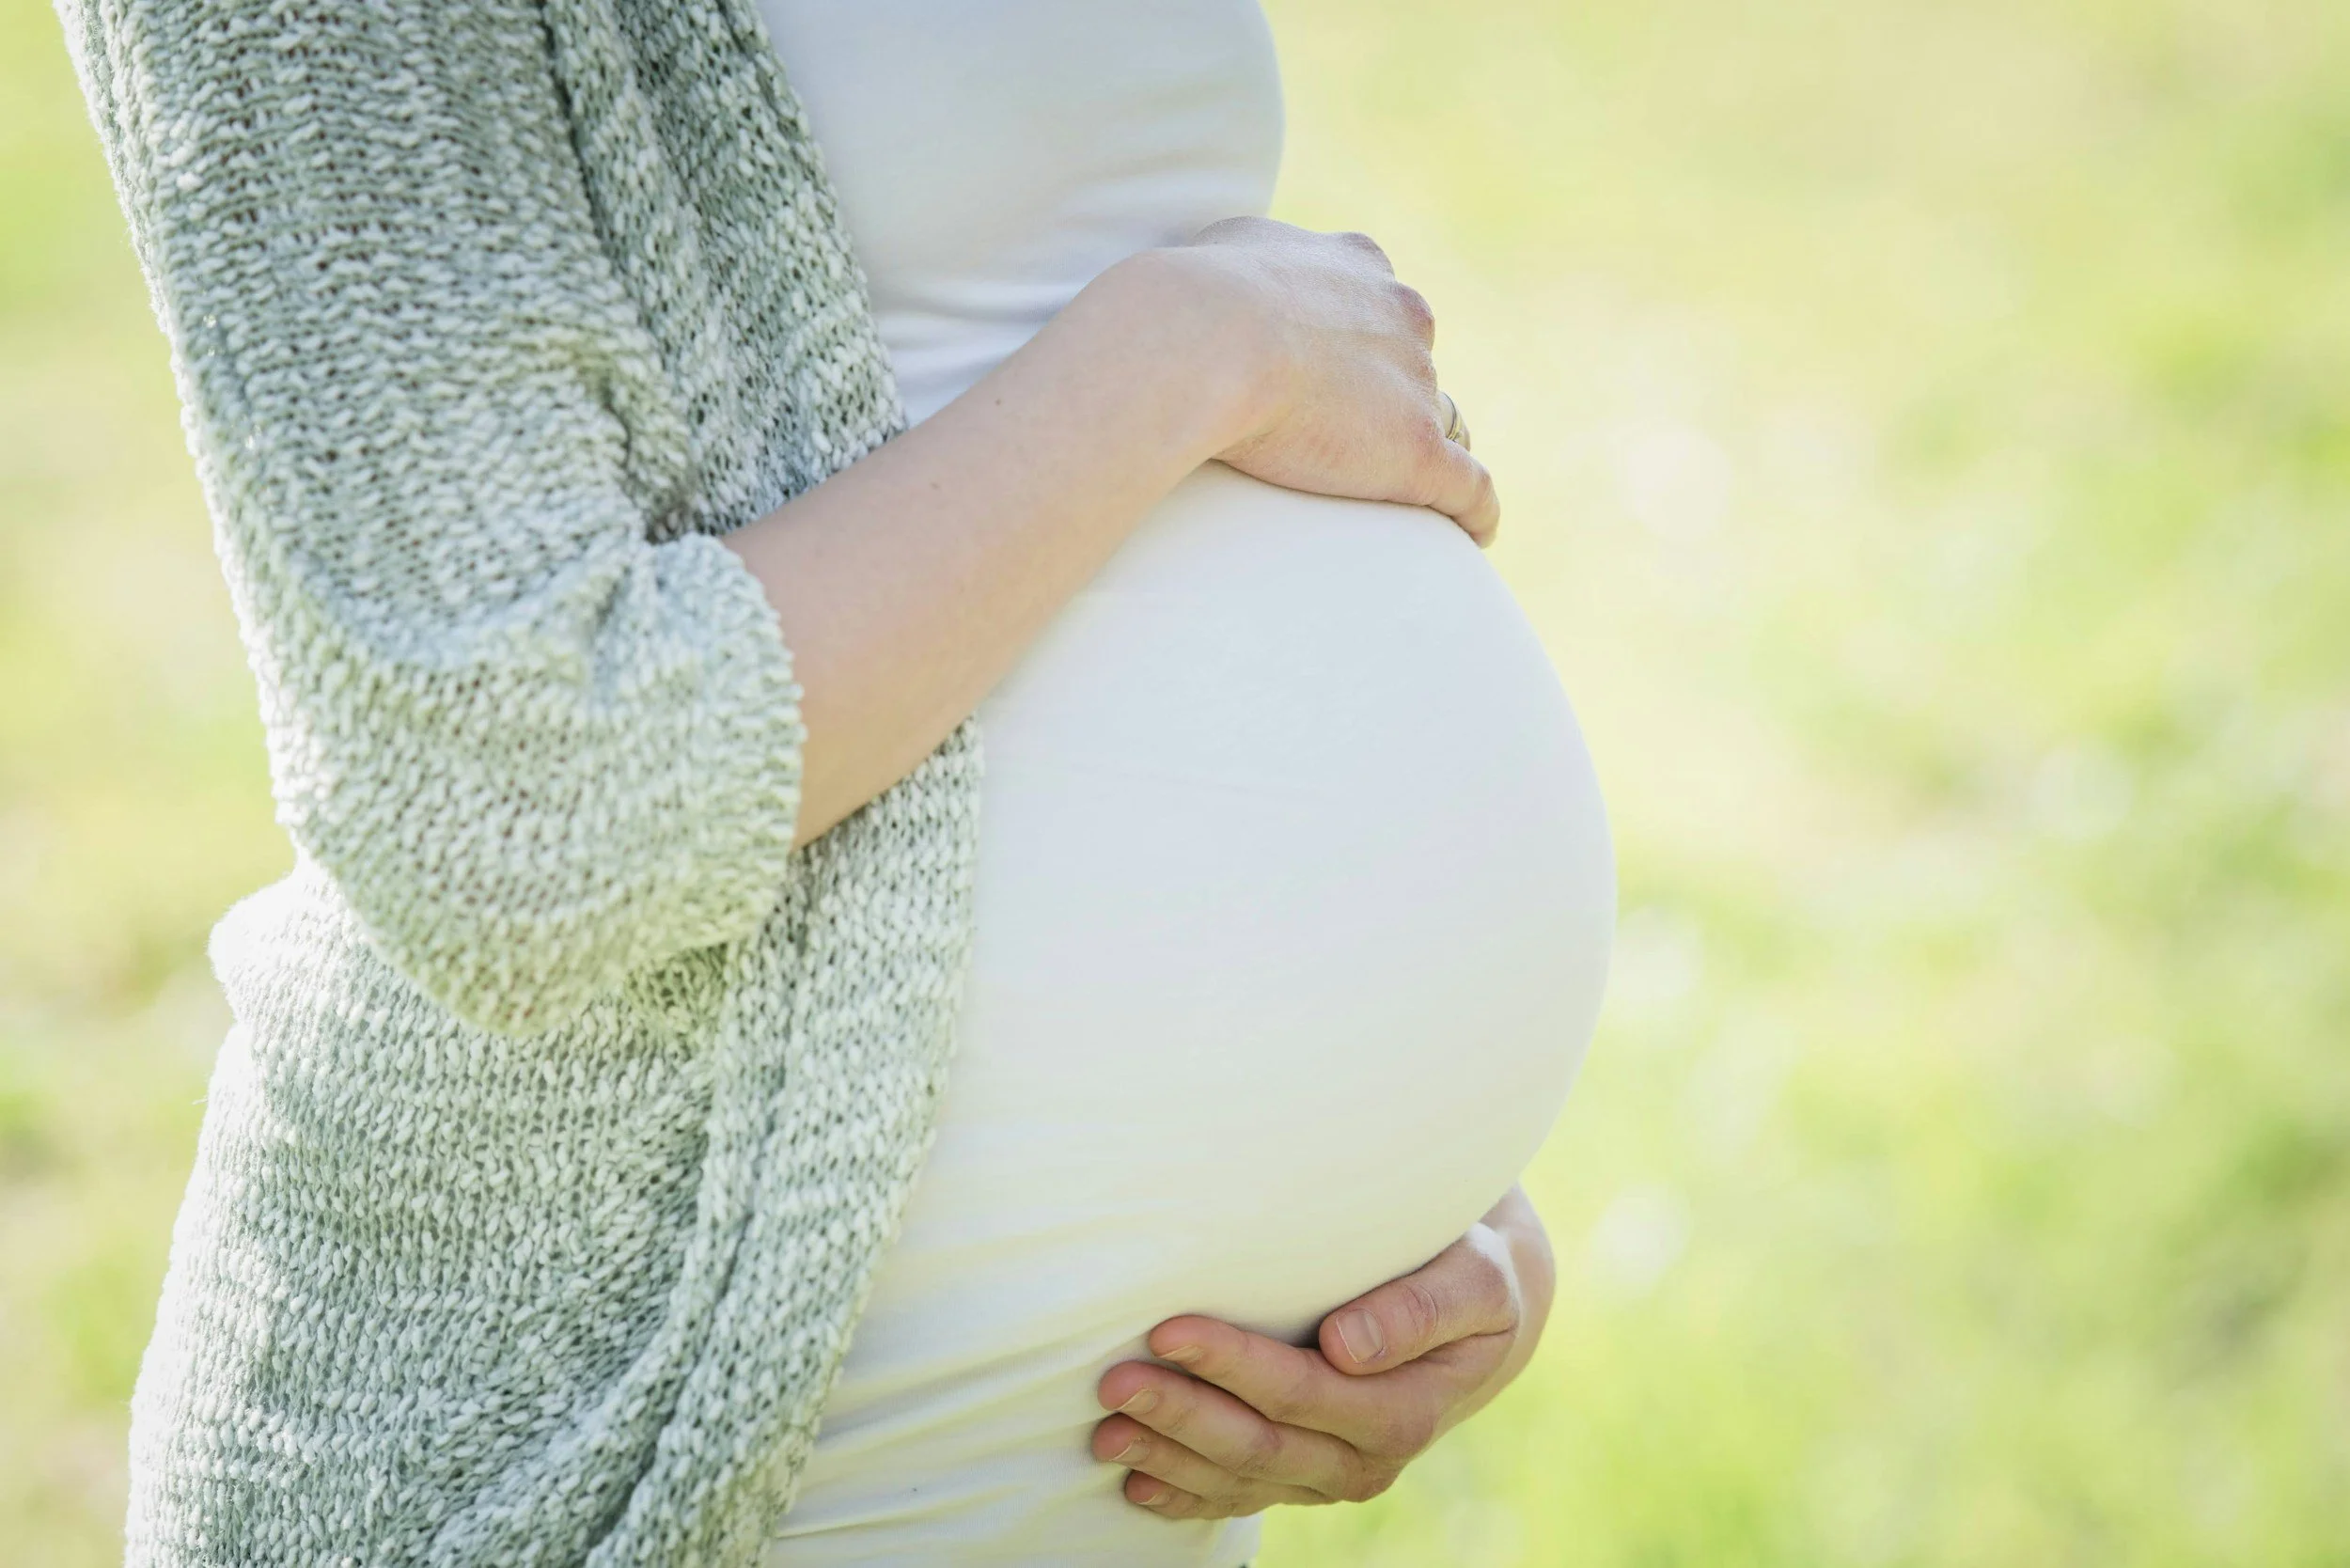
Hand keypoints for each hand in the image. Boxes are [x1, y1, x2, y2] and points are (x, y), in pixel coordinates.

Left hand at [1091, 1186, 1554, 1520]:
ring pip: (1238, 1477)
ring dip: (1168, 1457)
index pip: (1304, 1393)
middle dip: (1182, 1415)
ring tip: (1104, 1431)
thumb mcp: (1473, 1281)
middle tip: (1113, 1381)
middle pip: (1259, 1444)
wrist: (1475, 1312)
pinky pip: (1238, 1497)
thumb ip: (1420, 1308)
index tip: (1170, 1329)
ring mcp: (1326, 1476)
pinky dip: (1184, 1494)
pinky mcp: (1299, 1477)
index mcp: (1404, 1412)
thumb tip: (1348, 1343)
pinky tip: (1136, 1482)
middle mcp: (1364, 1459)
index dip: (1234, 1366)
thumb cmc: (1466, 1273)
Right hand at [1158, 215, 1500, 545]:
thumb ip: (1259, 255)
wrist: (1210, 341)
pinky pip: (1469, 488)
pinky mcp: (1418, 451)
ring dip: (1422, 449)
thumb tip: (1245, 280)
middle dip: (1392, 395)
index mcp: (1360, 266)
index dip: (1366, 341)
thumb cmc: (1199, 296)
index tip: (1341, 373)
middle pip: (1414, 363)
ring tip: (1401, 494)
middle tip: (1344, 437)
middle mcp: (1403, 317)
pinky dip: (1475, 511)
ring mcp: (1417, 385)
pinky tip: (1474, 533)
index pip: (1383, 306)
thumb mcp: (1230, 245)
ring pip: (1443, 422)